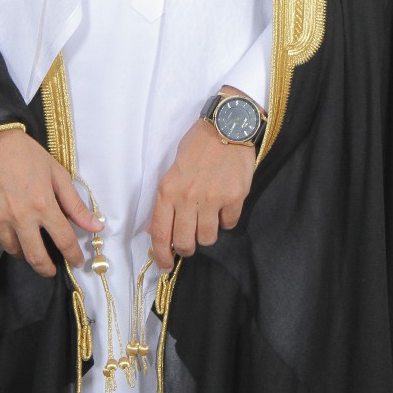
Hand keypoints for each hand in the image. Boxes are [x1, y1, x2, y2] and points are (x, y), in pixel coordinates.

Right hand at [0, 130, 102, 277]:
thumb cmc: (26, 153)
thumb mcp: (57, 173)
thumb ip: (75, 204)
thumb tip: (96, 226)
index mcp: (43, 205)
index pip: (64, 240)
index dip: (74, 255)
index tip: (77, 261)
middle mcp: (20, 216)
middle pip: (36, 257)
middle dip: (47, 269)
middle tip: (52, 270)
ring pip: (13, 250)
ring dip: (25, 253)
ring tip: (31, 247)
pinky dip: (4, 236)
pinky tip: (10, 227)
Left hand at [147, 95, 255, 271]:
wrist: (227, 126)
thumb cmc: (197, 145)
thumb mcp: (172, 170)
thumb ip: (166, 200)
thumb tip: (157, 229)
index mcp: (168, 190)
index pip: (161, 233)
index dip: (162, 255)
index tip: (165, 266)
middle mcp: (188, 198)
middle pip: (186, 243)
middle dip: (187, 249)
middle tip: (189, 243)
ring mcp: (213, 199)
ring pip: (208, 238)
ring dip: (207, 234)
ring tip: (208, 219)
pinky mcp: (234, 198)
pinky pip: (229, 224)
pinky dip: (226, 220)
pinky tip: (225, 206)